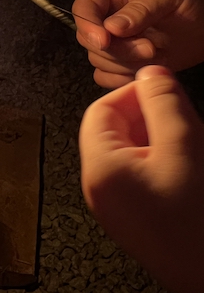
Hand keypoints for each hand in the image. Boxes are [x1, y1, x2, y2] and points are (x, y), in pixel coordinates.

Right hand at [72, 0, 203, 87]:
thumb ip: (141, 8)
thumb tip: (112, 28)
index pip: (83, 8)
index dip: (87, 25)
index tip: (105, 40)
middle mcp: (105, 17)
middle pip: (88, 39)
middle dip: (117, 49)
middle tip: (150, 48)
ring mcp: (112, 41)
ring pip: (98, 60)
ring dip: (126, 64)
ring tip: (157, 53)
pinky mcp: (120, 63)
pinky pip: (107, 77)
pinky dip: (124, 78)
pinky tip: (148, 68)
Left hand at [79, 65, 203, 292]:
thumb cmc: (198, 220)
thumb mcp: (184, 145)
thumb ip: (163, 101)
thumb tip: (149, 73)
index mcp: (100, 168)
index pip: (101, 110)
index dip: (132, 94)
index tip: (164, 93)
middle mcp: (98, 188)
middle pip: (112, 130)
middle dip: (147, 117)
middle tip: (182, 121)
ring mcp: (114, 207)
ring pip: (128, 151)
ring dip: (157, 138)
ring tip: (188, 147)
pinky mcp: (132, 218)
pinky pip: (137, 175)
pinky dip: (159, 161)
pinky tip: (186, 168)